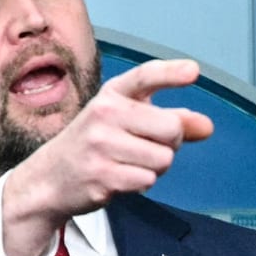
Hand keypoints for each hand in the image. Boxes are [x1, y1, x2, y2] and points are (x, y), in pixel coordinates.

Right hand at [0, 58, 213, 255]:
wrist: (48, 179)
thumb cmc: (95, 146)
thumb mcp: (126, 123)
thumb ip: (169, 121)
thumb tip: (207, 127)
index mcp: (111, 95)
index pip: (145, 77)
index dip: (171, 74)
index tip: (193, 72)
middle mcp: (104, 114)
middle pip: (171, 129)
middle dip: (170, 143)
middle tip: (147, 147)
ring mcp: (101, 145)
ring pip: (162, 159)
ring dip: (155, 168)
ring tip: (129, 164)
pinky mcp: (101, 175)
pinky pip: (147, 180)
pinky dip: (140, 184)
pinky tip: (120, 179)